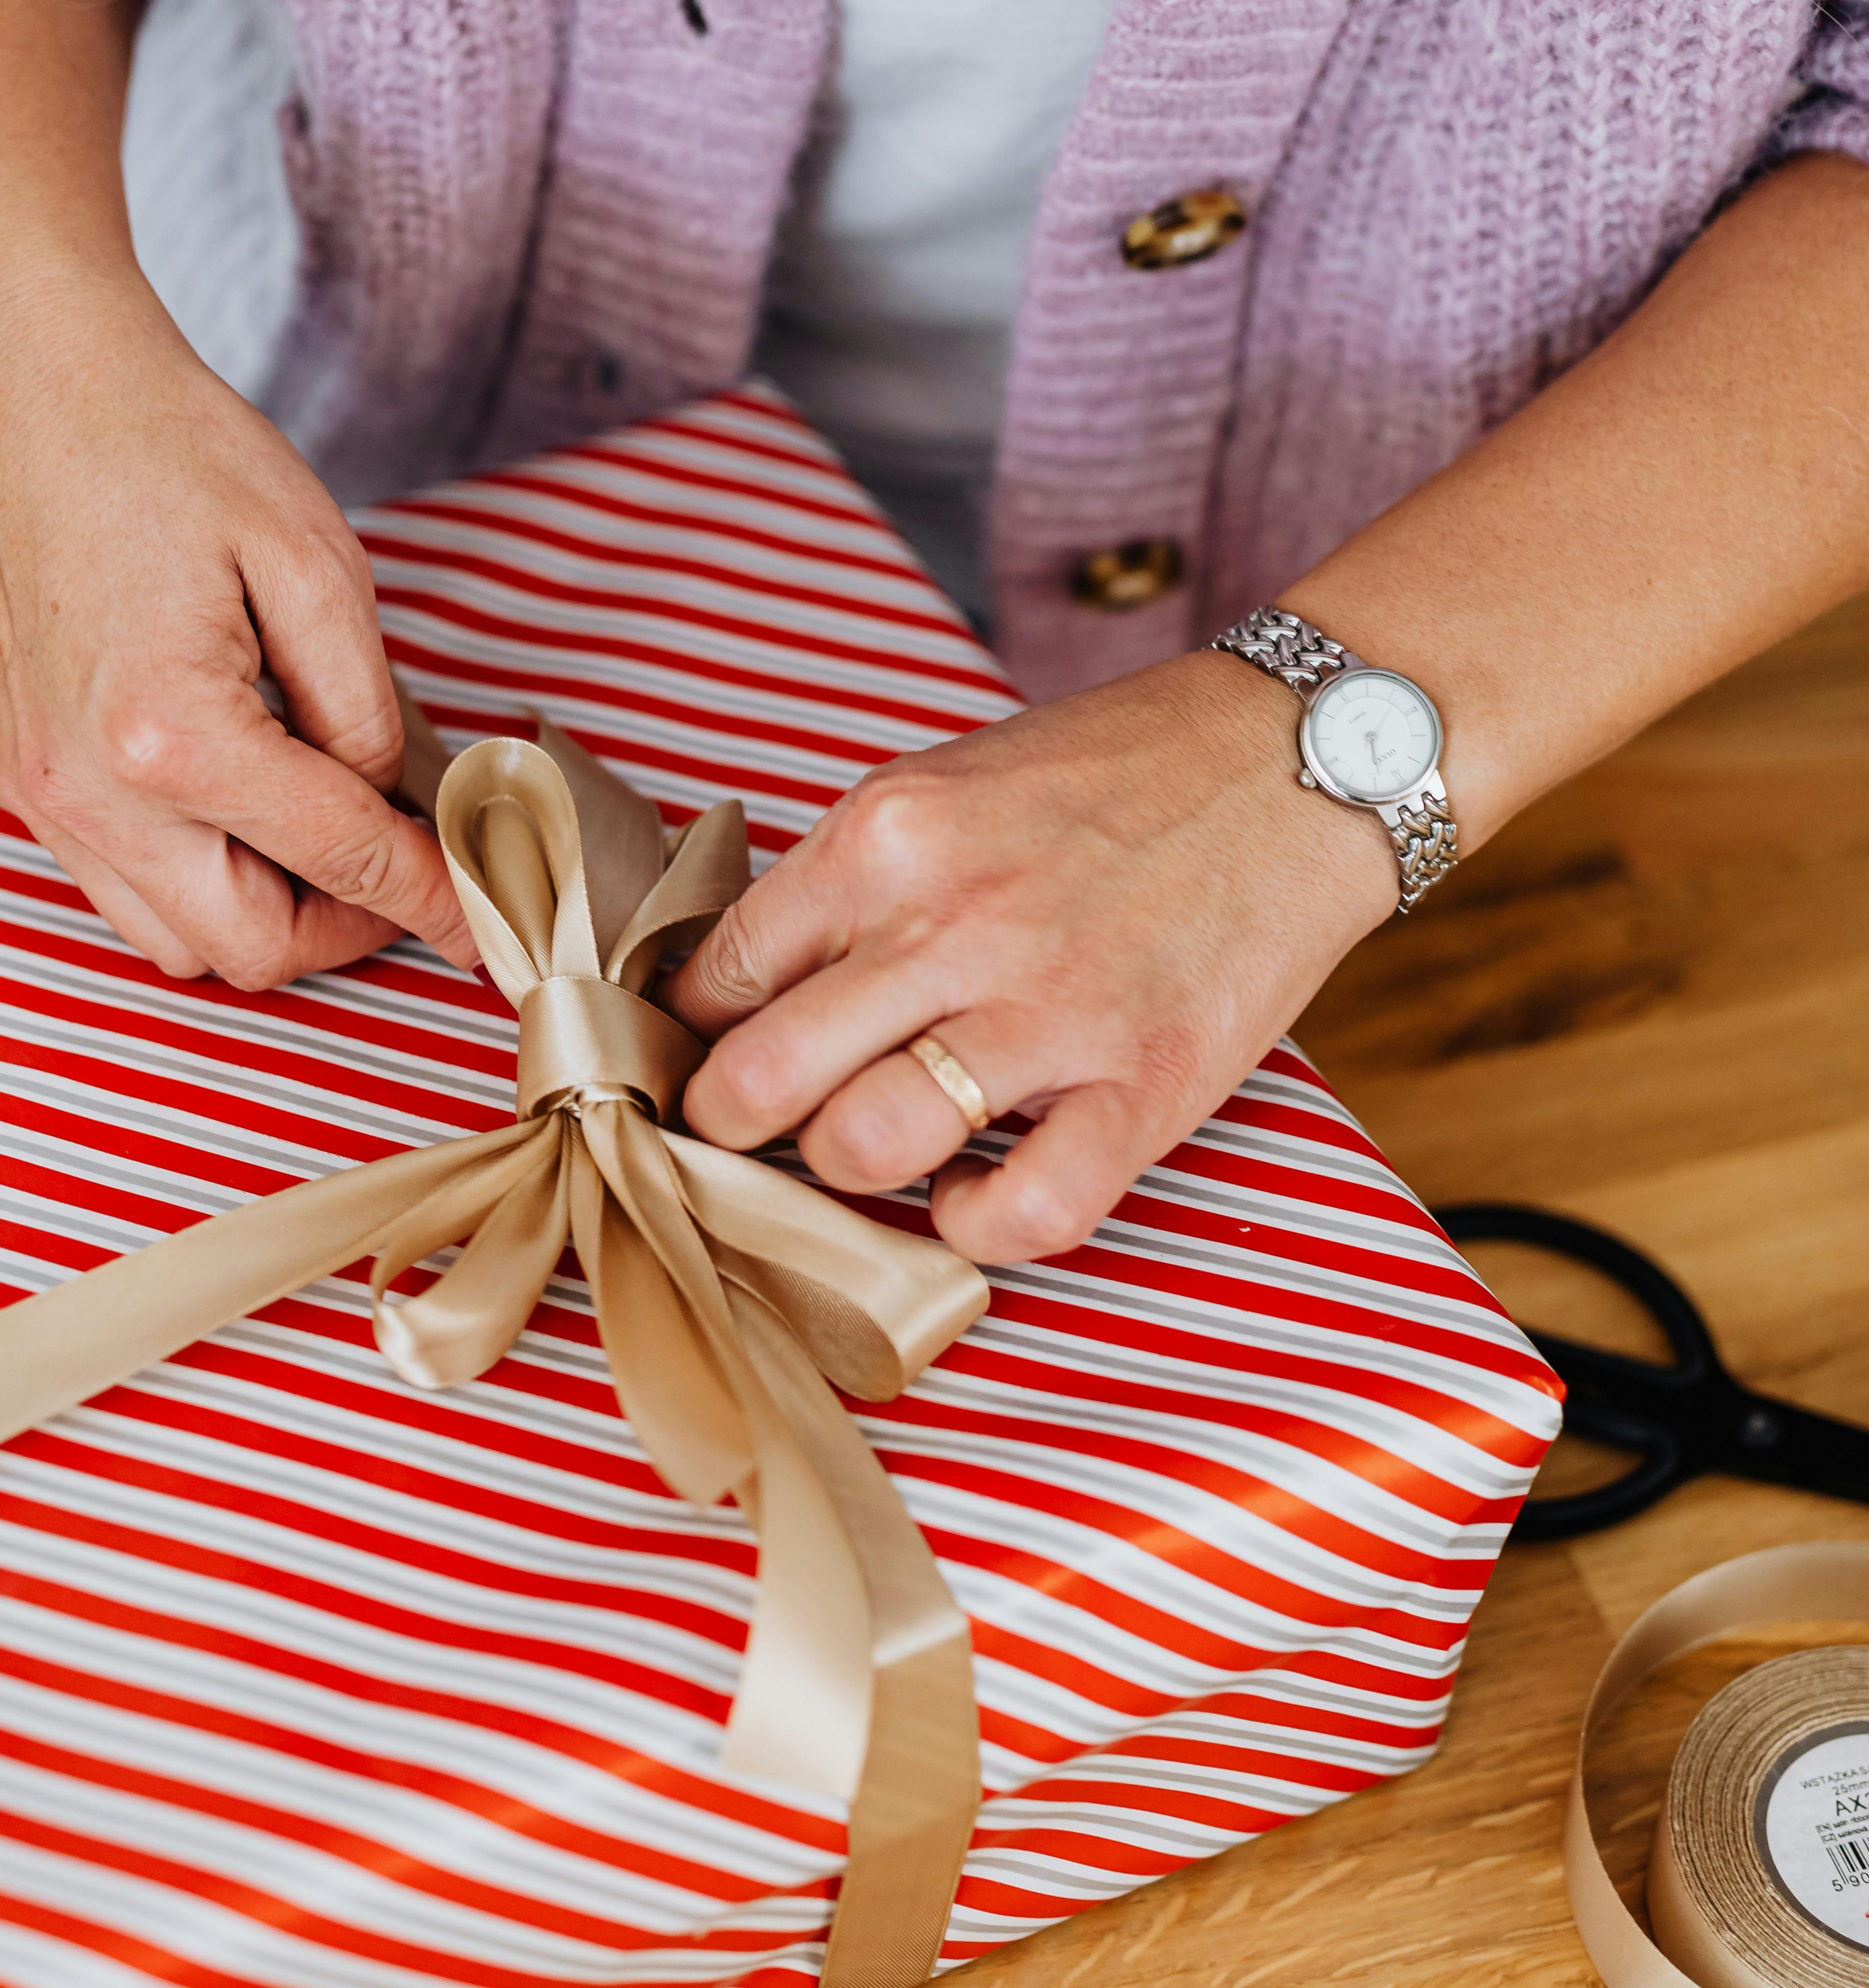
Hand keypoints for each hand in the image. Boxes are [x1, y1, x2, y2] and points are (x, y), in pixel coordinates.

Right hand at [0, 277, 471, 985]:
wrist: (27, 383)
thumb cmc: (168, 448)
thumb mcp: (320, 564)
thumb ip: (364, 708)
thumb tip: (385, 800)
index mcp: (170, 735)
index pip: (339, 859)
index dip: (433, 896)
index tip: (486, 919)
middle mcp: (83, 787)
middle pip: (245, 948)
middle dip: (342, 928)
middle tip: (401, 868)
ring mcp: (30, 785)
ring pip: (167, 936)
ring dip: (257, 909)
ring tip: (315, 833)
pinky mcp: (1, 765)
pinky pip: (104, 871)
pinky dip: (181, 864)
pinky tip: (225, 790)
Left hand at [665, 653, 1397, 1265]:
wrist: (1296, 760)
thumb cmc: (1113, 776)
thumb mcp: (944, 787)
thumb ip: (846, 884)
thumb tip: (741, 991)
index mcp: (888, 836)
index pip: (720, 974)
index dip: (692, 1039)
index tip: (703, 1063)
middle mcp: (952, 921)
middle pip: (763, 1078)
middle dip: (728, 1125)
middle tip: (748, 1132)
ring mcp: (1051, 1009)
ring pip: (865, 1147)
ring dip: (843, 1171)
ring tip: (868, 1149)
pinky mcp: (1147, 1083)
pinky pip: (1024, 1211)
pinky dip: (973, 1227)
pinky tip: (970, 1193)